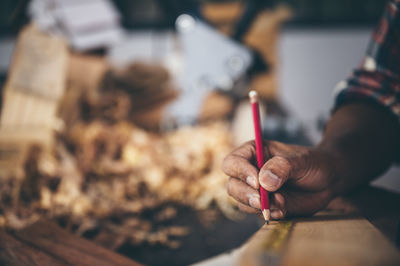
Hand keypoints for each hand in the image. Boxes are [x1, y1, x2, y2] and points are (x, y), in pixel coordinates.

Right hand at [222, 140, 338, 218]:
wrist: (328, 181)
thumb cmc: (313, 163)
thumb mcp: (301, 160)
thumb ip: (282, 167)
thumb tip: (263, 182)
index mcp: (253, 153)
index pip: (233, 162)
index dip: (241, 172)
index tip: (257, 182)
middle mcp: (250, 171)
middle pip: (233, 185)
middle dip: (246, 195)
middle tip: (263, 200)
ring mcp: (256, 190)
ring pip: (242, 202)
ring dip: (259, 206)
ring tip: (282, 203)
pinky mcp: (264, 205)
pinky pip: (257, 213)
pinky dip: (269, 214)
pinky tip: (284, 209)